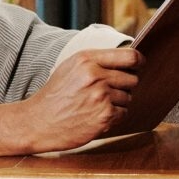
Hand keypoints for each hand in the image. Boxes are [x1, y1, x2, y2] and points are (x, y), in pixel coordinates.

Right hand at [13, 47, 138, 152]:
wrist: (38, 122)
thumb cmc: (55, 95)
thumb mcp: (70, 67)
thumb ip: (96, 60)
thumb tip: (127, 57)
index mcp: (87, 59)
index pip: (129, 56)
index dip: (139, 61)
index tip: (140, 65)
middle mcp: (95, 76)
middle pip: (132, 79)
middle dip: (123, 86)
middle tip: (105, 92)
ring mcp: (101, 96)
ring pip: (128, 97)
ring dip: (117, 103)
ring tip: (94, 105)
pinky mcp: (104, 116)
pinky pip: (123, 113)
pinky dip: (113, 117)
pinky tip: (94, 116)